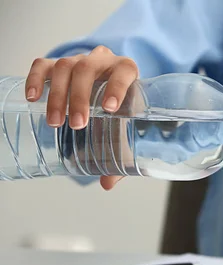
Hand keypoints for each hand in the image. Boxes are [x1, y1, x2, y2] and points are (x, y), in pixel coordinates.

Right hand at [26, 45, 138, 190]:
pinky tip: (32, 98)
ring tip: (55, 122)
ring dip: (58, 95)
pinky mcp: (59, 63)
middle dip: (79, 98)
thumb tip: (107, 183)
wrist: (111, 88)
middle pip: (87, 70)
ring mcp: (79, 59)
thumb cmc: (121, 109)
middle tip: (77, 125)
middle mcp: (103, 60)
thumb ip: (121, 154)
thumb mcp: (127, 128)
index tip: (109, 109)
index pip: (124, 72)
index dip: (117, 88)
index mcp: (127, 71)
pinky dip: (36, 79)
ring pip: (65, 67)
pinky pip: (44, 65)